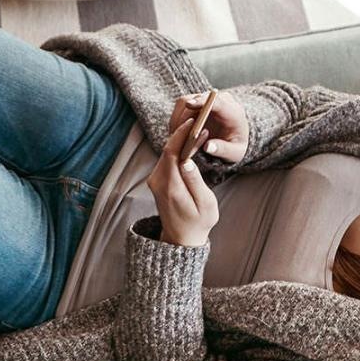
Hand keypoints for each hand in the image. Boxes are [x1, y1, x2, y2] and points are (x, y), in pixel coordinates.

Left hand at [147, 117, 218, 246]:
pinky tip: (190, 145)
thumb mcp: (205, 204)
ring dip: (180, 140)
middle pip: (167, 149)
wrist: (181, 238)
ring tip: (197, 130)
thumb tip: (188, 161)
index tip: (194, 122)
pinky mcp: (156, 180)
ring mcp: (154, 181)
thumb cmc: (198, 221)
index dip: (181, 135)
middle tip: (199, 122)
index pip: (171, 153)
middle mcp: (157, 182)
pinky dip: (177, 150)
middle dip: (182, 134)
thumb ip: (196, 182)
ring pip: (166, 153)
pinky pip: (166, 159)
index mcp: (170, 187)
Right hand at [166, 90, 248, 163]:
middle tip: (176, 136)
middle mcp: (218, 100)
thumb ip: (223, 150)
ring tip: (176, 137)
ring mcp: (206, 100)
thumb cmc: (235, 146)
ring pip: (185, 102)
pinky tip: (177, 134)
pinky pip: (181, 107)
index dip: (202, 101)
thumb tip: (208, 147)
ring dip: (178, 119)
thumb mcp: (234, 153)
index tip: (189, 105)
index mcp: (232, 111)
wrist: (234, 140)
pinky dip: (176, 120)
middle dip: (184, 117)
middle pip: (196, 99)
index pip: (216, 100)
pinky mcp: (196, 102)